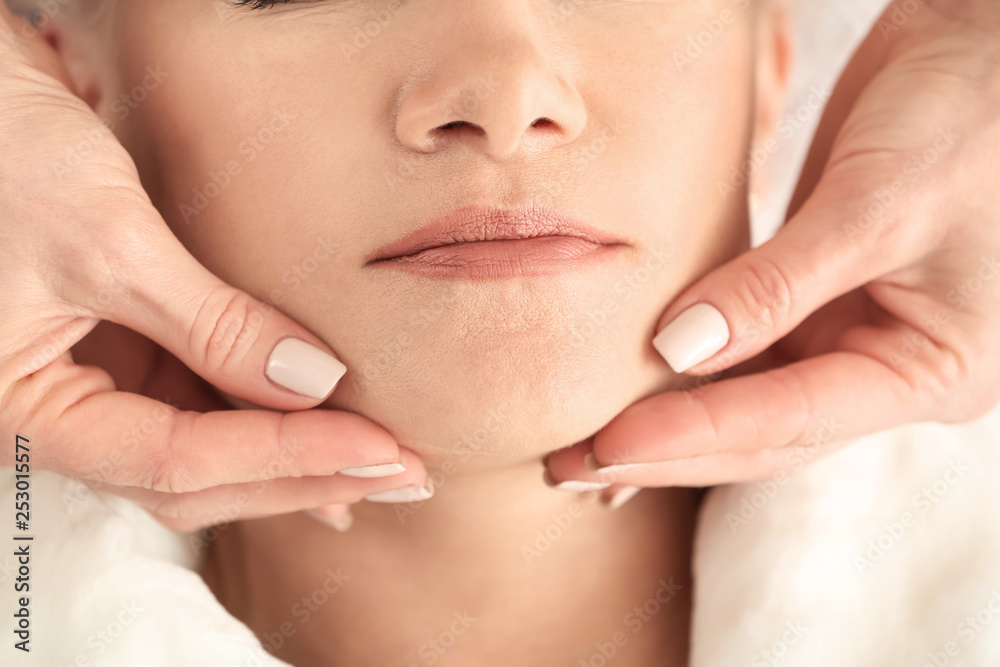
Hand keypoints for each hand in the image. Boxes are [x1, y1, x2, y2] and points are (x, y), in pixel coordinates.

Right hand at [0, 4, 424, 532]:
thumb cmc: (3, 156)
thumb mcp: (108, 243)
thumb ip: (212, 325)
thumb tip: (313, 383)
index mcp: (33, 414)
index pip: (178, 462)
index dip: (286, 458)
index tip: (377, 449)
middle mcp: (66, 414)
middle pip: (199, 477)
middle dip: (304, 476)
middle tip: (400, 475)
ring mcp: (100, 382)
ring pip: (210, 447)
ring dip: (296, 454)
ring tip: (382, 461)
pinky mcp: (130, 345)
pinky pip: (208, 398)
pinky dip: (270, 410)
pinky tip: (328, 422)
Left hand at [544, 0, 999, 506]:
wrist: (983, 48)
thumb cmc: (970, 115)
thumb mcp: (876, 205)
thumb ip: (775, 285)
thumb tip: (677, 349)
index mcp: (930, 369)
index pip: (789, 419)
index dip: (694, 433)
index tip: (609, 444)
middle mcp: (886, 368)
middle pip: (761, 431)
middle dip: (668, 451)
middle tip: (572, 466)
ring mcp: (847, 334)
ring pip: (744, 398)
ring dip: (667, 419)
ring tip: (582, 445)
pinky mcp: (812, 295)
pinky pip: (742, 348)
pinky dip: (686, 369)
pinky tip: (633, 387)